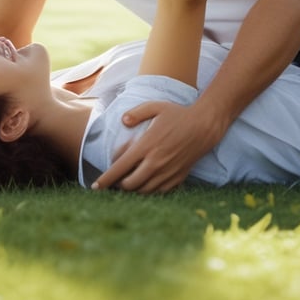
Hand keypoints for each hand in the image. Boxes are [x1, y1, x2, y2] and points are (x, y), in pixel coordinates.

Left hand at [92, 101, 225, 193]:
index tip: (95, 186)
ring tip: (127, 184)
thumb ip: (136, 113)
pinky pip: (158, 192)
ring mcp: (167, 172)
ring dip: (132, 190)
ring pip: (143, 191)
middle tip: (113, 182)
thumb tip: (122, 122)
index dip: (105, 180)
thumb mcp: (155, 107)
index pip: (119, 168)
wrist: (204, 126)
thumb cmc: (178, 115)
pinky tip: (145, 185)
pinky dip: (148, 191)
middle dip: (117, 186)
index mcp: (146, 146)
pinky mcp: (177, 178)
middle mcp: (155, 163)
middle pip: (129, 184)